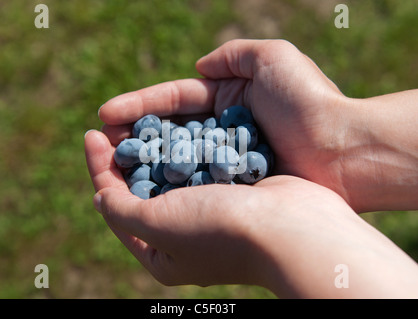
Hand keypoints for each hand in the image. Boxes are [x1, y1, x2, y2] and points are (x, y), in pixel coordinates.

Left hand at [85, 130, 417, 297]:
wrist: (292, 226)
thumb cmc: (218, 230)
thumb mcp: (156, 226)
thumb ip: (120, 210)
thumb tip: (99, 194)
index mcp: (161, 251)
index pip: (117, 204)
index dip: (100, 168)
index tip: (91, 134)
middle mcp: (184, 232)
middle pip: (144, 186)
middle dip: (127, 153)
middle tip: (112, 121)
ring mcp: (210, 208)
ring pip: (172, 170)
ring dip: (155, 144)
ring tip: (138, 116)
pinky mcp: (232, 187)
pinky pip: (200, 161)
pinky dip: (186, 142)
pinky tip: (174, 121)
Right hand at [98, 39, 417, 212]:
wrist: (343, 151)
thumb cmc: (308, 102)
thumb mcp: (274, 59)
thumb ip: (235, 55)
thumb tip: (200, 66)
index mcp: (229, 97)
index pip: (174, 99)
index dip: (139, 105)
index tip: (105, 114)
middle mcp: (224, 128)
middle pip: (170, 130)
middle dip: (134, 135)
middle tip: (100, 143)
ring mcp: (228, 159)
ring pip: (178, 158)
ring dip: (146, 161)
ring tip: (112, 165)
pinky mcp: (236, 185)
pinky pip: (196, 183)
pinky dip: (171, 185)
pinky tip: (145, 189)